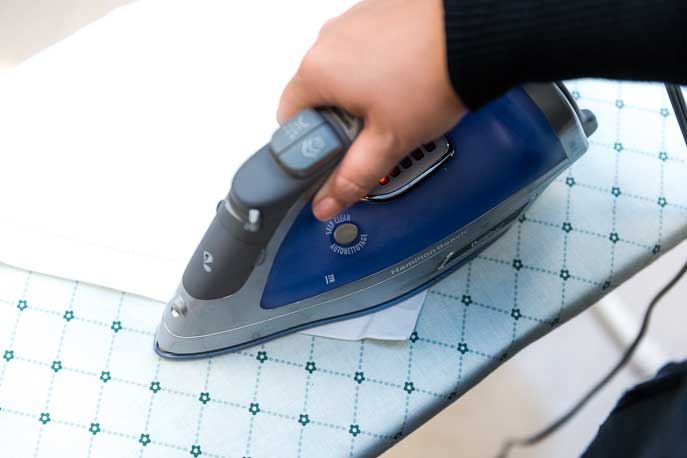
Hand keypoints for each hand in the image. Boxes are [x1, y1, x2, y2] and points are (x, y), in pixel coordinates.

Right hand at [277, 0, 465, 220]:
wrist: (476, 33)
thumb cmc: (434, 76)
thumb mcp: (388, 142)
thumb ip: (352, 177)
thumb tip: (327, 202)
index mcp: (316, 72)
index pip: (288, 122)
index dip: (311, 147)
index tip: (337, 157)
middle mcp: (327, 40)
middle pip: (316, 96)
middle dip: (340, 121)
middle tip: (375, 134)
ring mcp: (352, 21)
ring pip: (343, 72)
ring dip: (360, 94)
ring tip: (398, 106)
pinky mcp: (376, 12)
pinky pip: (365, 49)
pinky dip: (378, 67)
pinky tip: (407, 79)